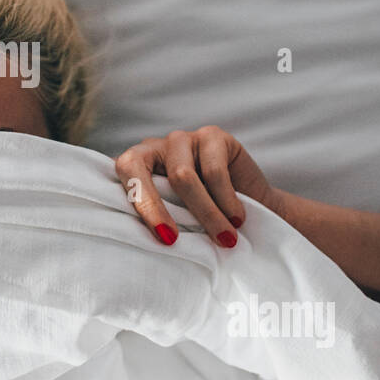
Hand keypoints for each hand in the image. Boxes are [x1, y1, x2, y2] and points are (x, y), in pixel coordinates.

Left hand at [114, 125, 276, 247]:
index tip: (164, 237)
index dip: (139, 203)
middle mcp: (153, 148)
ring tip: (225, 240)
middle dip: (157, 207)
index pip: (124, 173)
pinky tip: (237, 218)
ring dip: (206, 214)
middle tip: (174, 240)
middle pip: (141, 169)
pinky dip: (226, 201)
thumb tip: (146, 243)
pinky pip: (214, 171)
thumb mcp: (176, 222)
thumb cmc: (204, 221)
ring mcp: (182, 139)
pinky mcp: (213, 136)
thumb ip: (157, 222)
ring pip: (182, 177)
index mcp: (134, 167)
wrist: (255, 208)